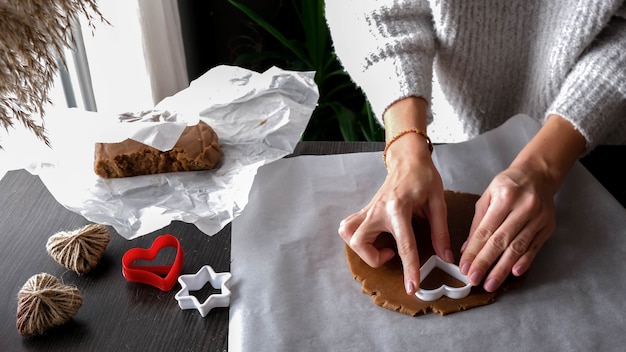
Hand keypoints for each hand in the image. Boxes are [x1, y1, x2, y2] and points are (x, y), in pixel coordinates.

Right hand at [338, 138, 452, 295]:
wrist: (407, 159)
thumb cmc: (423, 177)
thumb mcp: (437, 202)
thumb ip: (440, 231)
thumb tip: (445, 256)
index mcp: (398, 208)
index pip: (404, 245)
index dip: (409, 269)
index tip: (412, 287)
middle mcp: (378, 210)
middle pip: (360, 242)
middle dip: (373, 257)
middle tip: (391, 253)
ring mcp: (368, 209)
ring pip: (348, 235)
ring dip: (362, 248)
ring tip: (382, 246)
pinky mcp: (365, 210)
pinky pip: (350, 228)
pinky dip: (358, 238)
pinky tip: (376, 237)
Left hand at [459, 114, 585, 291]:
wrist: (538, 175)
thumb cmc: (508, 185)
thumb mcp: (488, 196)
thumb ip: (477, 222)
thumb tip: (466, 249)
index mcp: (505, 197)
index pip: (486, 230)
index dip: (474, 251)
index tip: (464, 267)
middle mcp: (524, 207)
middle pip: (501, 241)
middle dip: (486, 263)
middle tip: (474, 279)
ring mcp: (539, 218)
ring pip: (518, 248)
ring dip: (503, 268)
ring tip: (490, 283)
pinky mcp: (548, 227)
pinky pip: (535, 248)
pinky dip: (525, 262)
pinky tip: (514, 273)